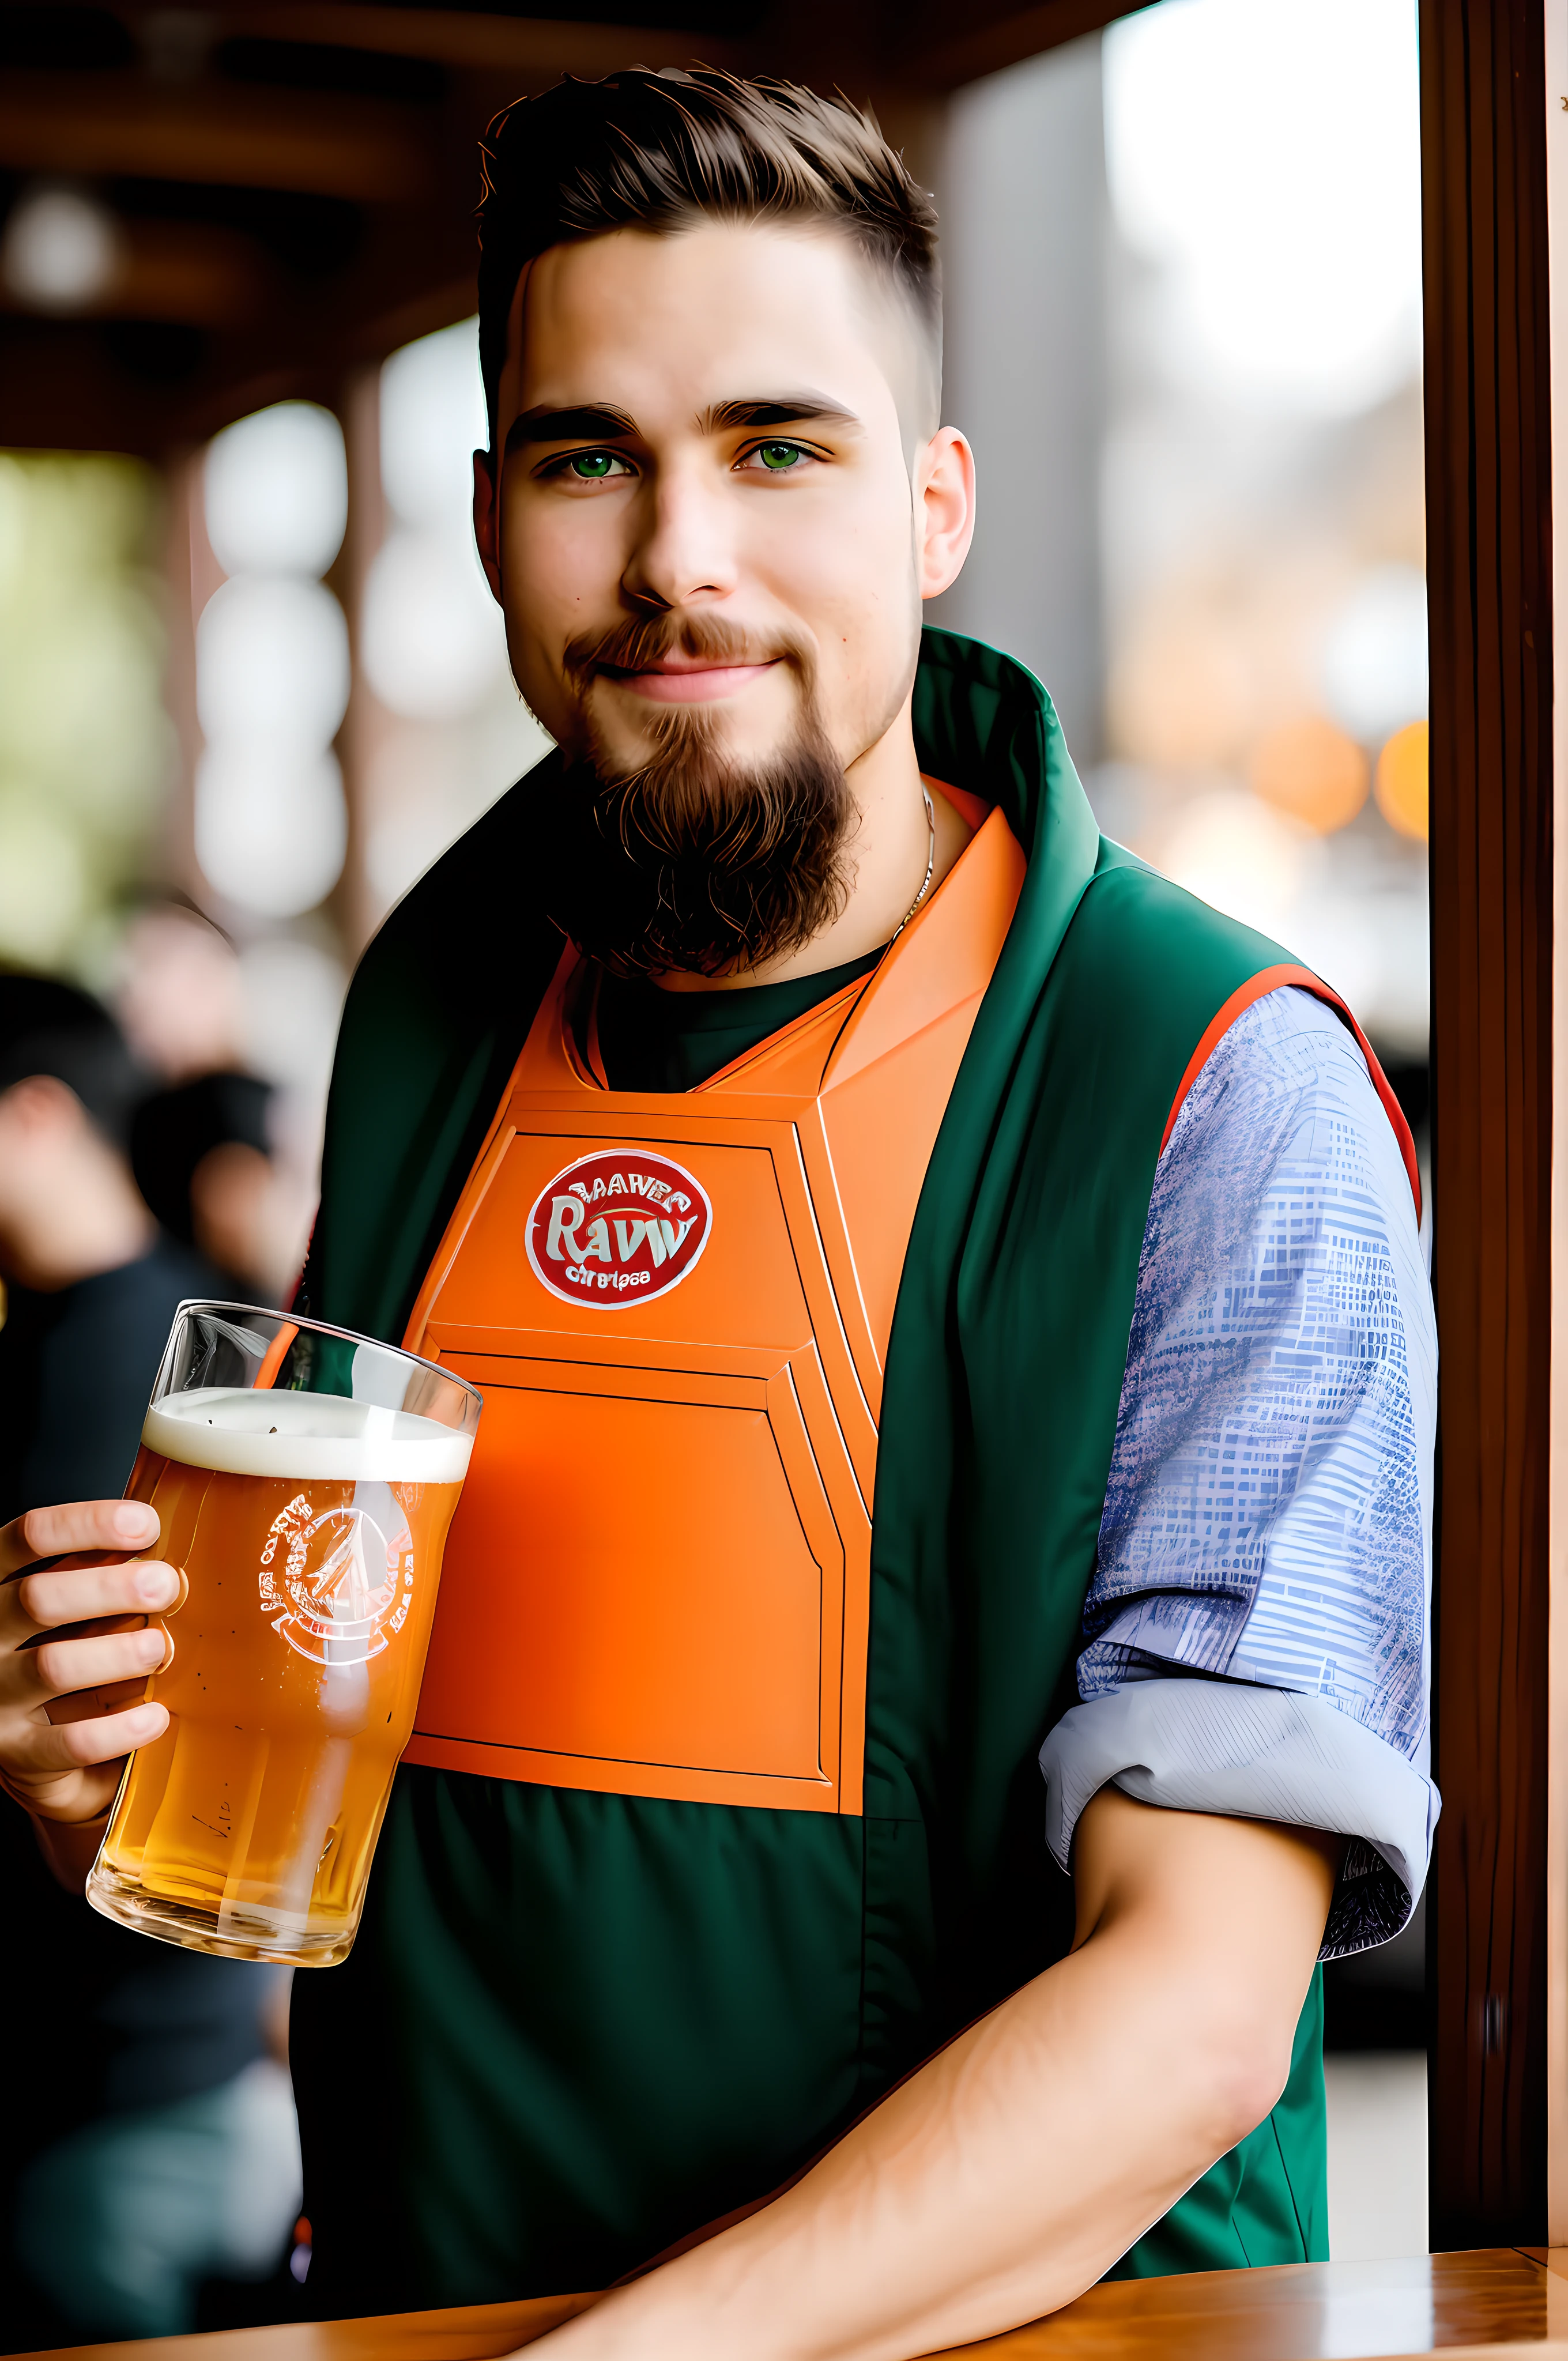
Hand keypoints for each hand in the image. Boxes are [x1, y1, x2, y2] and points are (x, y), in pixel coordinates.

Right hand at [0, 1499, 177, 1829]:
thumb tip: (165, 1545)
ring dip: (116, 1653)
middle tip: (165, 1586)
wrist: (31, 1744)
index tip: (146, 1524)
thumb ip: (97, 1572)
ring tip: (159, 1647)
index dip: (87, 1524)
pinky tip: (156, 1717)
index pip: (28, 1536)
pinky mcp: (16, 1752)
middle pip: (37, 1599)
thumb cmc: (62, 1649)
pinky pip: (67, 1742)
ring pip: (52, 1666)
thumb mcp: (68, 1603)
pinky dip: (118, 1728)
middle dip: (109, 1588)